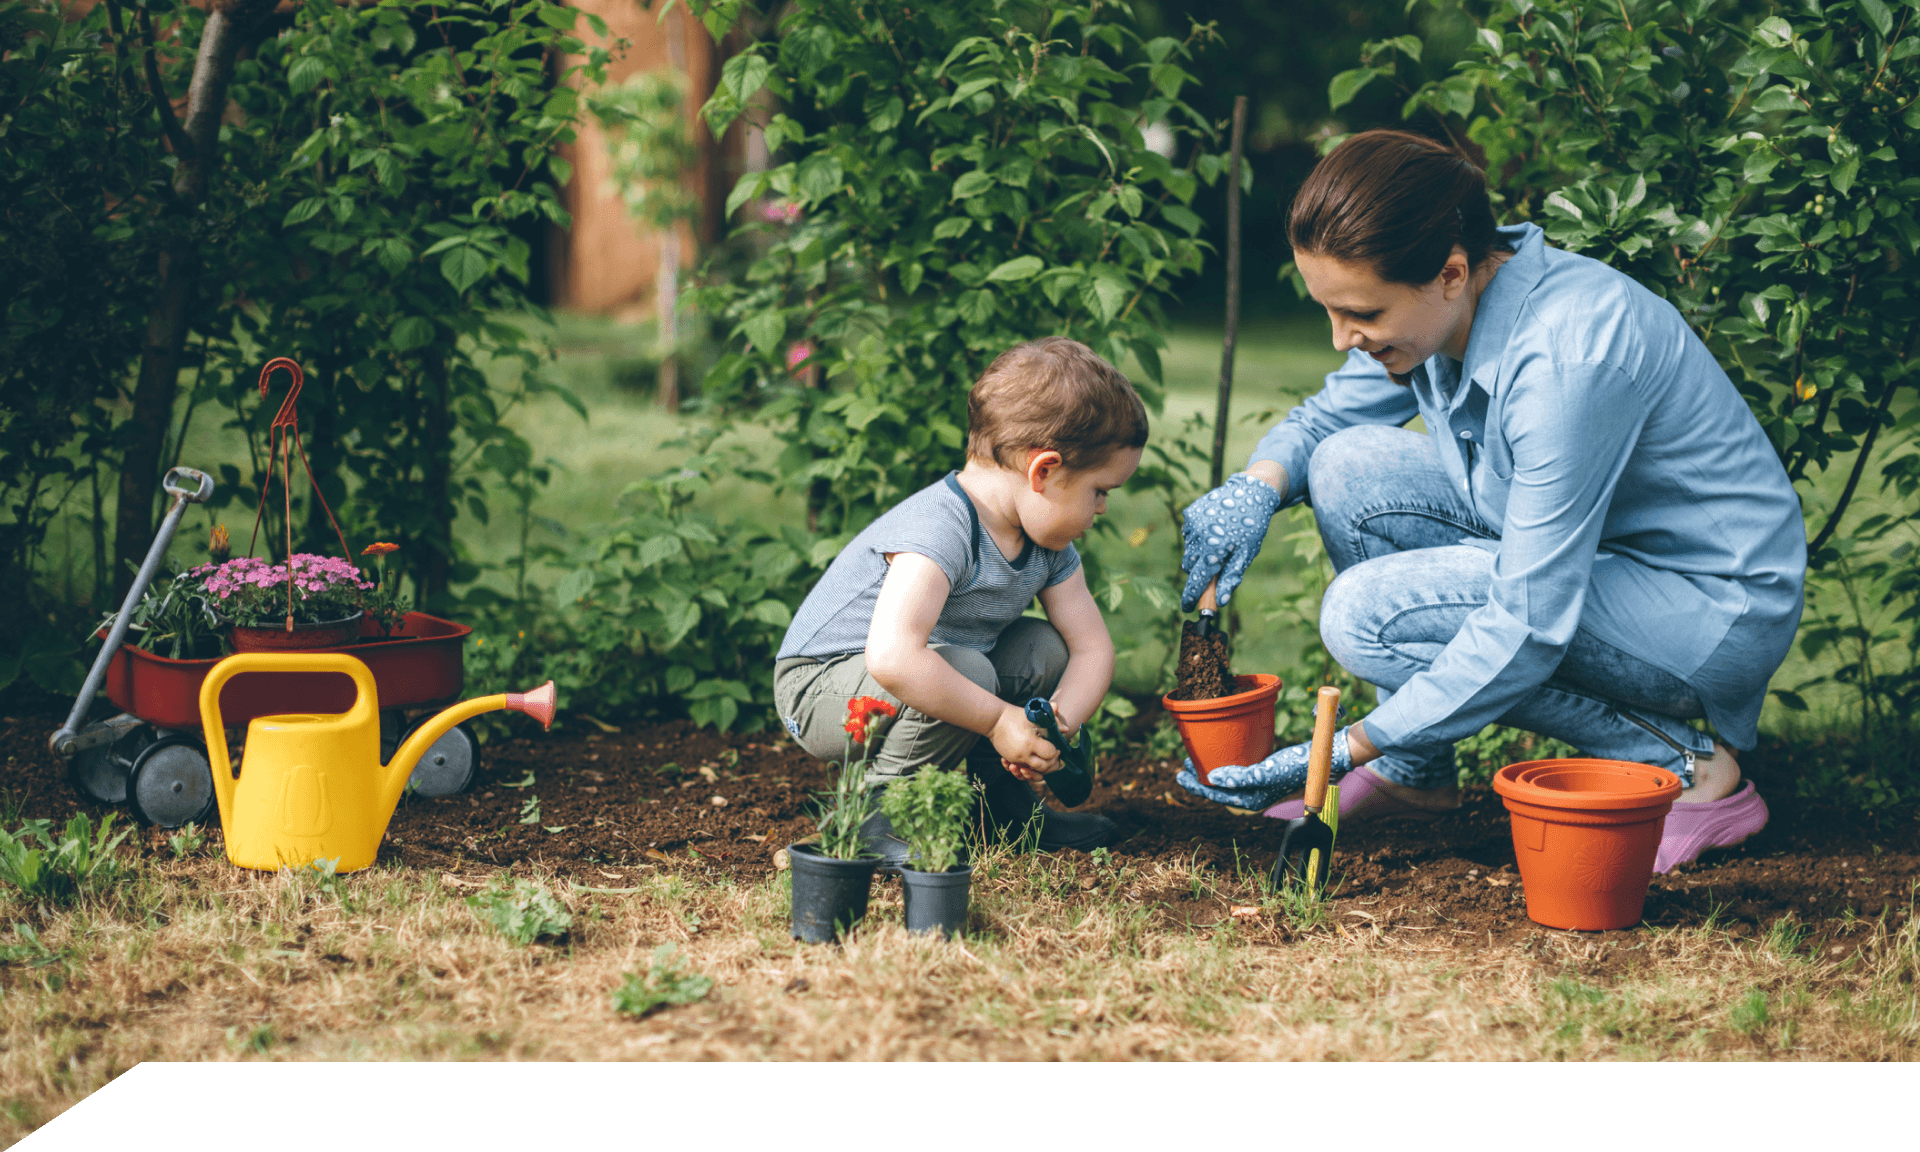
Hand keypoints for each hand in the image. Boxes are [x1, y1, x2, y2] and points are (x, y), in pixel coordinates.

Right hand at [990, 705, 1059, 778]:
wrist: (994, 720)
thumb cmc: (1015, 715)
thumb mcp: (1034, 716)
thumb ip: (1052, 721)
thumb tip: (1065, 730)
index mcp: (1031, 743)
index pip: (1050, 754)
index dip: (1055, 750)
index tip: (1056, 746)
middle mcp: (1024, 754)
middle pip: (1044, 767)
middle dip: (1051, 762)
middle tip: (1052, 754)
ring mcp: (1016, 759)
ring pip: (1033, 773)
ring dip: (1040, 769)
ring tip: (1043, 760)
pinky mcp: (1011, 760)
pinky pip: (1022, 772)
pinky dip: (1028, 770)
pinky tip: (1031, 763)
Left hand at [1174, 727, 1352, 809]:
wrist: (1321, 759)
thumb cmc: (1294, 767)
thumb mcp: (1265, 772)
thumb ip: (1240, 777)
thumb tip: (1213, 779)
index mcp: (1252, 800)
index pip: (1217, 796)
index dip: (1197, 787)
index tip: (1181, 774)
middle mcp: (1253, 795)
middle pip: (1219, 790)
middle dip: (1199, 780)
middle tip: (1182, 767)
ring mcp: (1258, 785)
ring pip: (1226, 781)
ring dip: (1209, 772)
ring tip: (1195, 761)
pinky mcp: (1263, 773)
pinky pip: (1237, 772)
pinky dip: (1224, 766)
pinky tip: (1219, 756)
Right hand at [1179, 472, 1283, 610]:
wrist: (1250, 491)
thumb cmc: (1251, 526)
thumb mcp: (1246, 554)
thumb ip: (1231, 577)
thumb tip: (1220, 601)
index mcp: (1214, 549)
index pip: (1197, 580)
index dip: (1191, 596)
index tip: (1187, 607)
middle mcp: (1199, 537)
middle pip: (1190, 567)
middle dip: (1199, 572)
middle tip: (1215, 567)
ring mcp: (1192, 524)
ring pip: (1188, 552)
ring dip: (1199, 554)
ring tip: (1219, 542)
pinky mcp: (1189, 514)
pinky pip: (1188, 536)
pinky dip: (1198, 539)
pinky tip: (1213, 529)